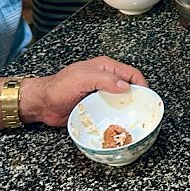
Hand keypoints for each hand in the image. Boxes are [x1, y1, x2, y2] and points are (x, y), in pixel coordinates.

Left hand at [22, 56, 147, 125]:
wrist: (42, 104)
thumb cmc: (58, 87)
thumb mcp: (82, 79)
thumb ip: (104, 80)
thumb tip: (125, 86)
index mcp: (104, 67)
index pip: (130, 73)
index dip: (141, 84)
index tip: (146, 98)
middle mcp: (105, 80)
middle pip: (128, 87)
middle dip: (136, 97)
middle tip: (141, 111)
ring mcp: (100, 94)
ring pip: (120, 100)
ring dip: (126, 108)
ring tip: (132, 119)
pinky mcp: (96, 107)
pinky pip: (110, 111)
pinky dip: (115, 116)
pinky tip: (118, 123)